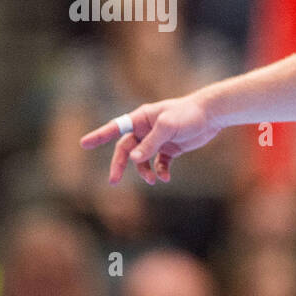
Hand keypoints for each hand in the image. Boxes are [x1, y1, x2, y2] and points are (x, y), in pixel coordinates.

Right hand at [80, 94, 220, 185]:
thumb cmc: (188, 114)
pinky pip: (159, 164)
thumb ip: (151, 143)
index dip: (99, 136)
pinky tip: (165, 178)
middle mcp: (145, 129)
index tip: (83, 143)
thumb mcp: (168, 127)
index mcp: (140, 118)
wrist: (211, 115)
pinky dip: (160, 171)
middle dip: (119, 165)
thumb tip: (133, 159)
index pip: (115, 128)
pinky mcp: (169, 149)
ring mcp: (156, 140)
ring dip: (144, 171)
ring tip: (153, 180)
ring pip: (142, 160)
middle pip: (126, 150)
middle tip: (113, 181)